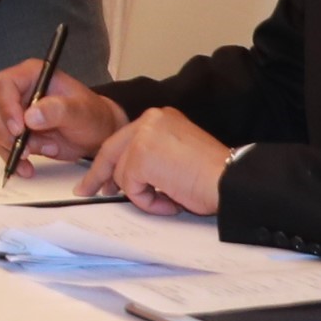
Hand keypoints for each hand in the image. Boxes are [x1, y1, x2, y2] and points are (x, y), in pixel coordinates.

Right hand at [0, 61, 122, 164]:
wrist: (96, 135)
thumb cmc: (92, 116)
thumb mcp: (81, 111)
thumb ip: (58, 110)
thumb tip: (30, 116)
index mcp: (32, 76)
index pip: (3, 84)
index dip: (6, 106)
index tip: (19, 128)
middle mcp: (18, 91)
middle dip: (6, 131)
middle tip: (27, 147)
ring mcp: (13, 112)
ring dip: (13, 146)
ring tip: (46, 149)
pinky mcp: (14, 132)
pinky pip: (1, 145)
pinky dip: (12, 158)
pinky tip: (27, 167)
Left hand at [81, 107, 234, 215]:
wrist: (231, 181)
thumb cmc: (212, 175)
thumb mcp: (176, 154)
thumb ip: (150, 156)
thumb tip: (123, 176)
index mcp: (159, 118)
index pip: (123, 139)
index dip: (108, 161)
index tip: (98, 177)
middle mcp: (149, 120)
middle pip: (111, 151)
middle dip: (100, 175)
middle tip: (89, 192)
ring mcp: (143, 137)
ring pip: (122, 175)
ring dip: (143, 196)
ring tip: (169, 200)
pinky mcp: (141, 157)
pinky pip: (131, 188)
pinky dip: (148, 202)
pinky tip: (171, 201)